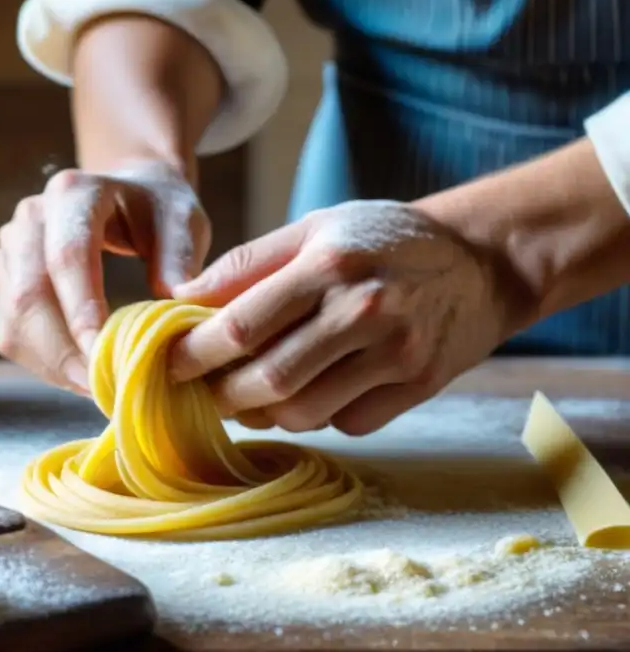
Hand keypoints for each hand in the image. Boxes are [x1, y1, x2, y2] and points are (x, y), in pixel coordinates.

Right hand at [0, 161, 210, 394]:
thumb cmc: (157, 209)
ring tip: (98, 387)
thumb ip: (181, 255)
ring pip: (13, 321)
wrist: (127, 193)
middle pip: (28, 295)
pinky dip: (44, 364)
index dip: (81, 309)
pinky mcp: (4, 282)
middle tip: (105, 387)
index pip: (67, 256)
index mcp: (72, 194)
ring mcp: (9, 250)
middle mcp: (29, 218)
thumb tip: (174, 302)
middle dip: (64, 351)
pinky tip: (80, 376)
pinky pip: (10, 334)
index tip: (104, 354)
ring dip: (53, 364)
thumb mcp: (183, 220)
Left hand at [168, 200, 523, 434]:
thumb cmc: (383, 240)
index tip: (169, 366)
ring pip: (304, 413)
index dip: (197, 354)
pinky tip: (311, 392)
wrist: (481, 261)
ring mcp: (396, 354)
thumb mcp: (316, 228)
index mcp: (330, 264)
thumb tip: (181, 298)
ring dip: (264, 414)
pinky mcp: (419, 386)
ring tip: (249, 395)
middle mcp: (364, 310)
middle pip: (269, 380)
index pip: (244, 324)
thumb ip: (248, 264)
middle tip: (202, 393)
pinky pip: (347, 423)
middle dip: (222, 396)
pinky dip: (318, 417)